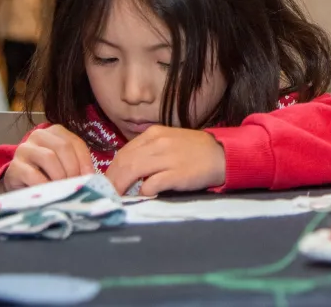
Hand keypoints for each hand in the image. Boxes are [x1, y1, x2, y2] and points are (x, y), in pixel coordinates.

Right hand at [1, 125, 94, 191]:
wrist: (20, 184)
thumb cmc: (47, 173)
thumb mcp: (65, 164)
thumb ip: (78, 164)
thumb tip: (94, 178)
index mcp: (55, 131)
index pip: (76, 142)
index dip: (85, 161)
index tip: (90, 177)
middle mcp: (38, 135)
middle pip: (63, 147)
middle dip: (73, 168)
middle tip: (75, 184)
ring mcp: (24, 149)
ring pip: (49, 157)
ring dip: (60, 176)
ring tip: (63, 188)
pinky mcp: (14, 167)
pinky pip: (33, 174)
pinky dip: (45, 185)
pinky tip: (49, 192)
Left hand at [105, 126, 226, 195]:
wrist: (222, 155)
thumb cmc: (194, 151)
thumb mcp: (168, 142)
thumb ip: (148, 151)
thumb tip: (126, 170)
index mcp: (153, 134)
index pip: (124, 152)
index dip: (112, 169)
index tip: (108, 182)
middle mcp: (158, 142)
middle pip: (124, 162)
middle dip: (112, 180)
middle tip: (108, 193)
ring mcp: (167, 158)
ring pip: (133, 171)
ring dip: (122, 186)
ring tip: (118, 197)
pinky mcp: (176, 174)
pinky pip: (151, 184)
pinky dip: (143, 191)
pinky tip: (143, 195)